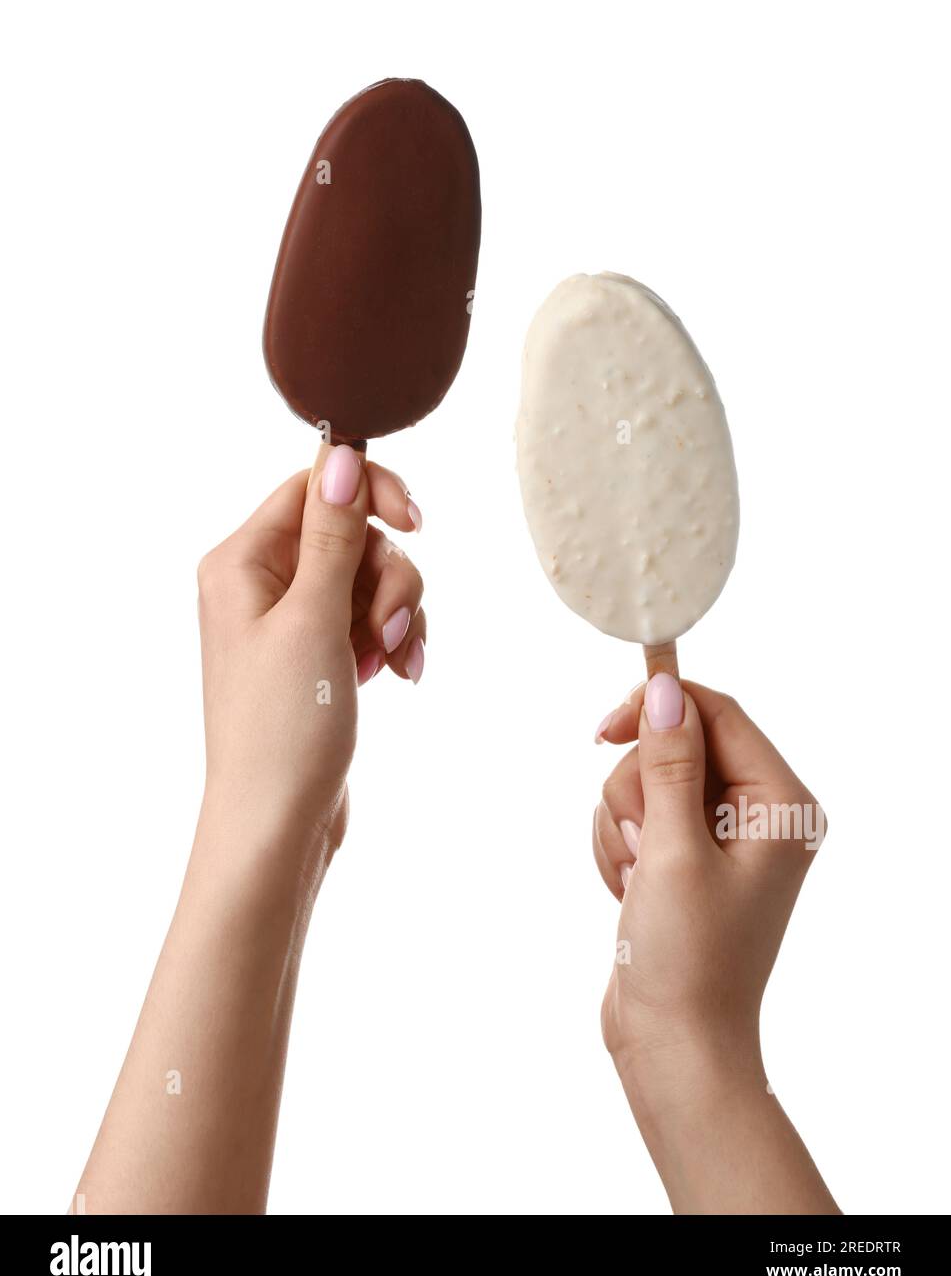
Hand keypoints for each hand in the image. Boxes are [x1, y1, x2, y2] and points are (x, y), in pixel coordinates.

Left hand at [197, 445, 425, 873]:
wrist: (276, 825)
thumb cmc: (282, 728)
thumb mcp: (313, 619)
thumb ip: (332, 533)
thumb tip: (339, 450)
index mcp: (241, 563)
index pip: (314, 488)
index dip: (371, 496)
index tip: (418, 523)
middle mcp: (260, 584)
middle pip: (351, 535)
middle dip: (388, 578)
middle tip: (387, 631)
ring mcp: (290, 622)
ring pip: (369, 578)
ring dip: (396, 613)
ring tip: (393, 662)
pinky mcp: (317, 656)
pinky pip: (368, 620)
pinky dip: (391, 639)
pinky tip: (399, 674)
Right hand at [594, 675, 824, 1068]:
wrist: (674, 1048)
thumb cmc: (688, 959)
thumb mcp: (674, 850)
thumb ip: (670, 763)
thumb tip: (664, 690)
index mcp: (781, 805)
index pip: (718, 714)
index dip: (659, 709)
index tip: (604, 730)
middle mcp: (759, 815)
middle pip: (676, 745)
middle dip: (639, 790)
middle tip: (643, 845)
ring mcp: (719, 838)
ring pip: (645, 780)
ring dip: (622, 825)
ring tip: (636, 880)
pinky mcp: (684, 859)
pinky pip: (634, 816)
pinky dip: (619, 848)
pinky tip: (630, 892)